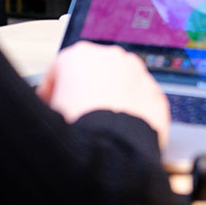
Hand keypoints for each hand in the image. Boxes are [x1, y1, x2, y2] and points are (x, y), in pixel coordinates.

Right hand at [38, 41, 170, 148]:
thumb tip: (55, 109)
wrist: (111, 149)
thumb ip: (52, 101)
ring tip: (99, 126)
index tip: (51, 105)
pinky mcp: (156, 95)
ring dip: (111, 99)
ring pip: (121, 84)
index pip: (59, 70)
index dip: (52, 92)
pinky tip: (119, 131)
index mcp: (80, 55)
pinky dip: (132, 112)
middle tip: (76, 115)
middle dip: (85, 91)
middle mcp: (113, 57)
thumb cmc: (77, 127)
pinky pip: (140, 101)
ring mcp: (139, 74)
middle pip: (94, 73)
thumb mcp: (49, 110)